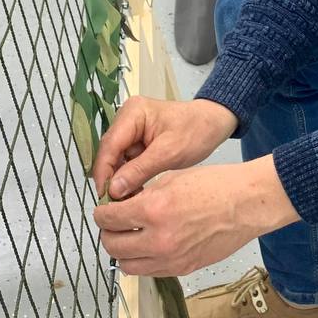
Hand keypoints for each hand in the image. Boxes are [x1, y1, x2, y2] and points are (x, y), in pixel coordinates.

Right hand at [91, 96, 237, 200]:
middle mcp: (127, 119)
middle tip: (114, 204)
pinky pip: (126, 161)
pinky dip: (129, 177)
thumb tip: (113, 190)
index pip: (110, 144)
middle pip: (110, 152)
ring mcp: (131, 130)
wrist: (214, 124)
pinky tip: (134, 193)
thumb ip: (139, 170)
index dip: (104, 172)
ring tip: (126, 202)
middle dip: (111, 178)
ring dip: (120, 180)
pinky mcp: (137, 141)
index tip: (104, 196)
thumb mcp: (169, 153)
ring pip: (116, 159)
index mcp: (133, 113)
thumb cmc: (197, 131)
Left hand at [94, 155, 299, 275]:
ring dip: (123, 251)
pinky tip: (150, 245)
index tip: (104, 209)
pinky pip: (149, 272)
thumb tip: (121, 205)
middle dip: (108, 233)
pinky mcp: (183, 269)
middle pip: (112, 246)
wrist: (247, 204)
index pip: (108, 219)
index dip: (101, 213)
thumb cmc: (216, 185)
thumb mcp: (171, 179)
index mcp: (153, 210)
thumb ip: (142, 195)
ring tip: (131, 237)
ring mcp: (170, 259)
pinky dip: (143, 261)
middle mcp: (158, 239)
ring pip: (127, 266)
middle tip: (114, 223)